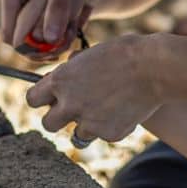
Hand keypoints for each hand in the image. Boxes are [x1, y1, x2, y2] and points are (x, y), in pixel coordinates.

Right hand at [0, 0, 96, 46]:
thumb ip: (57, 7)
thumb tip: (48, 39)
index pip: (10, 36)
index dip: (31, 48)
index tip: (55, 48)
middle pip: (21, 36)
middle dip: (44, 43)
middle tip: (69, 39)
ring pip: (33, 29)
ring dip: (53, 33)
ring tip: (75, 26)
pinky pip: (41, 19)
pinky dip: (58, 23)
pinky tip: (75, 18)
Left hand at [26, 34, 163, 141]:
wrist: (154, 67)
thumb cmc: (125, 53)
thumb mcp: (90, 54)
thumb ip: (73, 70)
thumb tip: (64, 77)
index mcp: (60, 81)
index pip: (32, 99)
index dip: (42, 98)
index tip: (51, 97)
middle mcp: (69, 104)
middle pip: (48, 124)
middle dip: (59, 117)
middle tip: (75, 108)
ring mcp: (89, 123)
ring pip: (78, 133)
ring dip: (88, 124)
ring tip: (107, 105)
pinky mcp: (109, 134)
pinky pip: (104, 134)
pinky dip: (112, 126)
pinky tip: (125, 109)